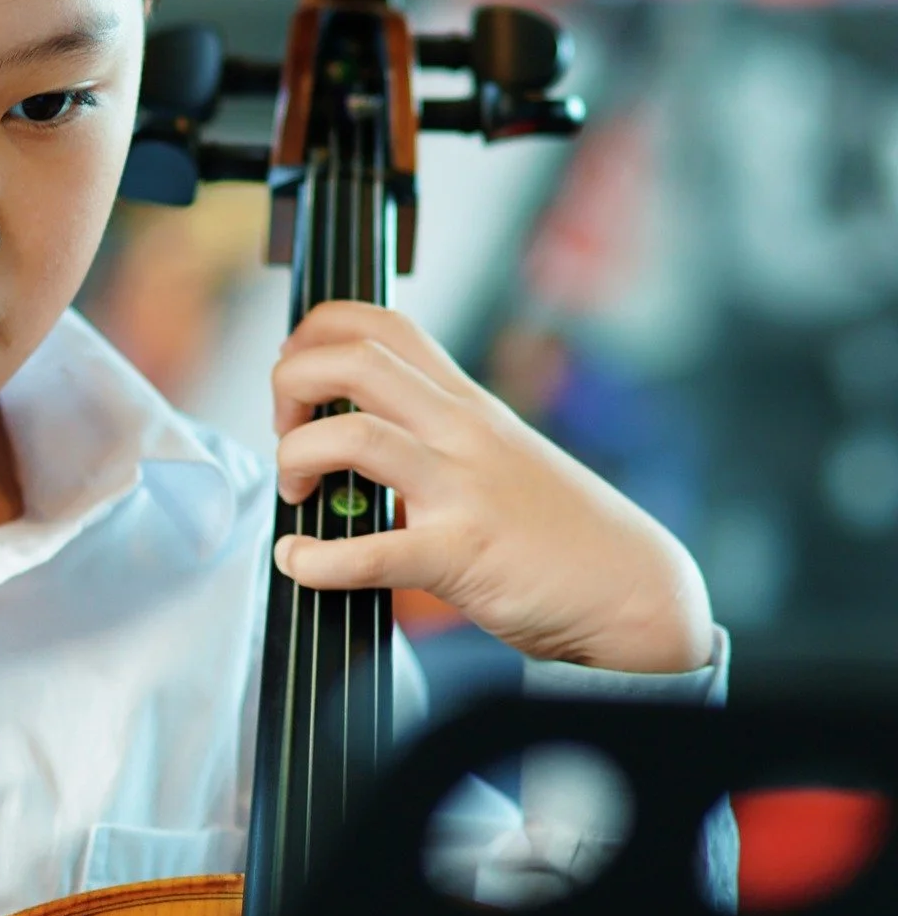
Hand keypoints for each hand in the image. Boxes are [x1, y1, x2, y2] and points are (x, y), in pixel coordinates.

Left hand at [270, 302, 712, 672]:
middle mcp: (461, 431)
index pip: (383, 324)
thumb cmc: (555, 528)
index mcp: (464, 403)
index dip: (318, 333)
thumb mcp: (494, 453)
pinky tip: (300, 563)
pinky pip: (371, 551)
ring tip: (297, 493)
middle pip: (355, 360)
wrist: (631, 590)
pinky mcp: (461, 554)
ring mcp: (462, 489)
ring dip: (296, 459)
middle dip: (291, 383)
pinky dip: (317, 560)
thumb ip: (431, 432)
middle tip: (284, 429)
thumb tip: (347, 432)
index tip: (295, 370)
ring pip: (354, 437)